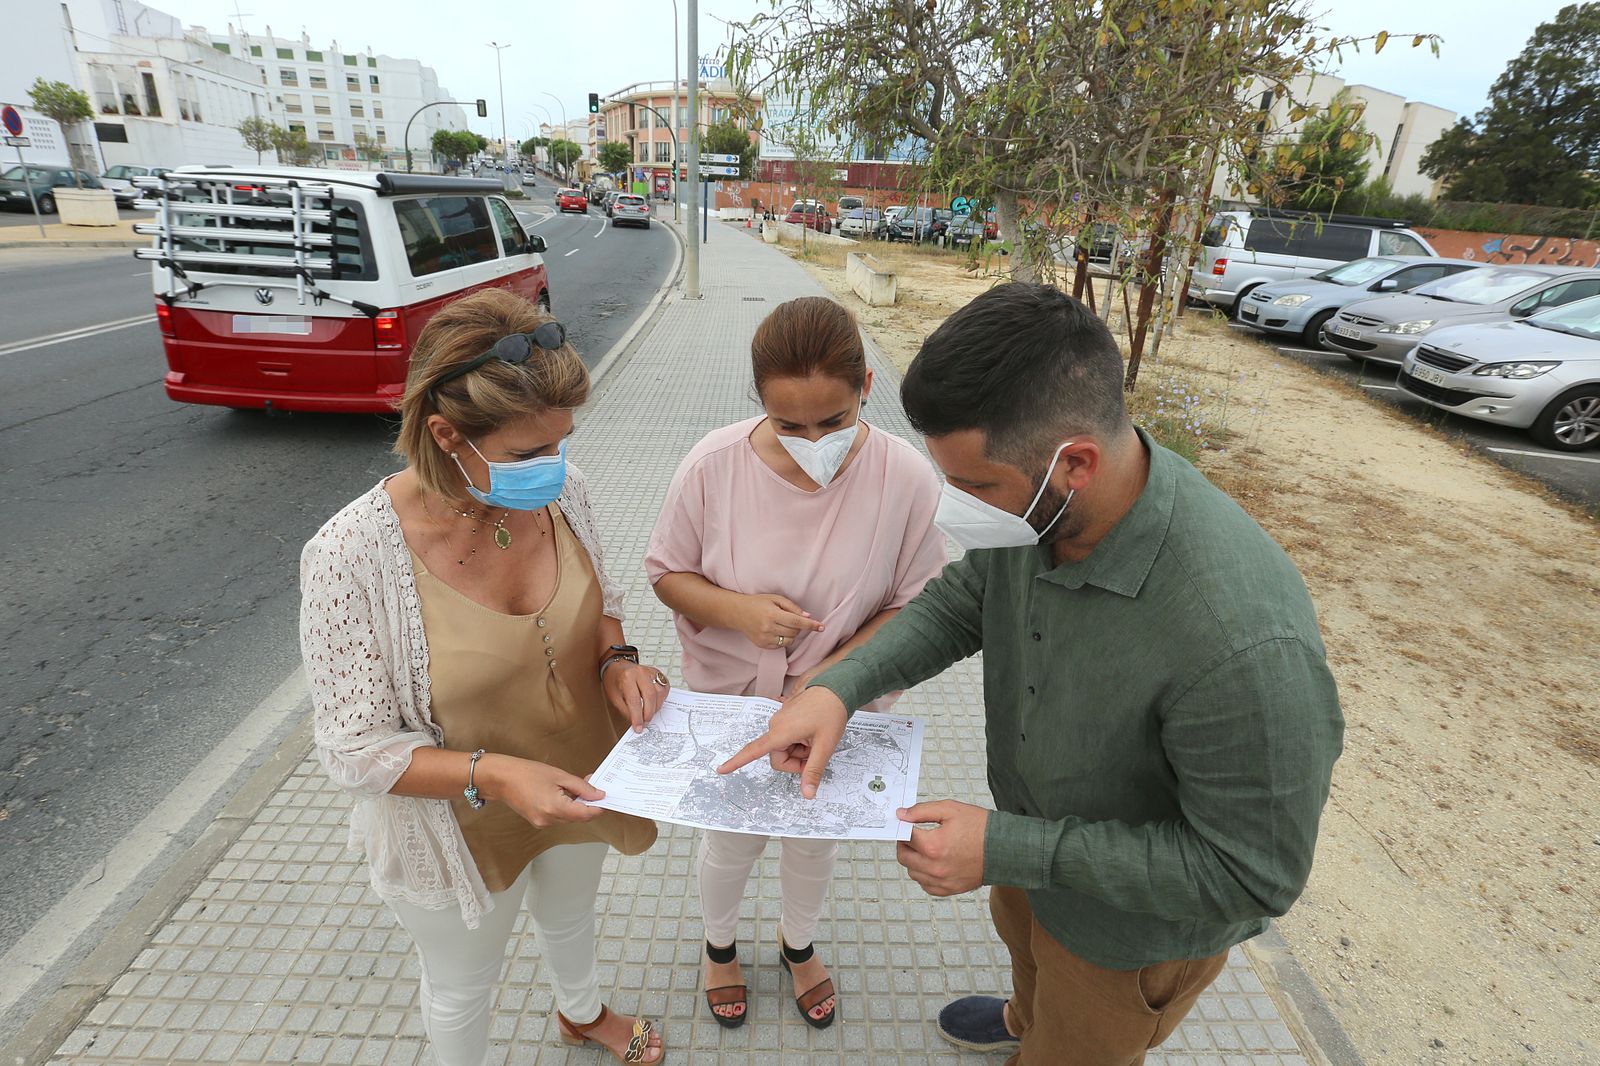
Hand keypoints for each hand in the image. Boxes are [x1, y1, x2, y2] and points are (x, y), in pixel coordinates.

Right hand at [485, 755, 604, 827]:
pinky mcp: (538, 822)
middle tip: (591, 785)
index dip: (598, 807)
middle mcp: (549, 820)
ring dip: (576, 805)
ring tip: (574, 787)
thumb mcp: (559, 776)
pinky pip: (558, 817)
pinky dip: (565, 807)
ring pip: (569, 818)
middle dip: (587, 803)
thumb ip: (581, 787)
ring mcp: (542, 823)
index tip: (605, 798)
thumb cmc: (527, 773)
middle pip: (578, 817)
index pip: (586, 815)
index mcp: (555, 808)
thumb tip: (598, 795)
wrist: (501, 779)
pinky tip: (562, 794)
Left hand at [604, 660, 670, 731]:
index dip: (637, 716)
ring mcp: (650, 671)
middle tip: (645, 723)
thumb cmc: (615, 681)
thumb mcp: (614, 698)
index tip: (638, 727)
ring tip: (649, 713)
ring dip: (656, 707)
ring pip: (660, 692)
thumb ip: (626, 711)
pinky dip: (662, 698)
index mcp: (627, 677)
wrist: (618, 667)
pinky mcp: (657, 673)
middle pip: (650, 696)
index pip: (634, 700)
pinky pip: (664, 688)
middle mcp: (640, 672)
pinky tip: (655, 703)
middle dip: (649, 713)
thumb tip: (638, 723)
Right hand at [717, 686, 847, 798]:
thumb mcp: (825, 746)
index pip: (754, 751)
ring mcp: (780, 720)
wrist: (836, 687)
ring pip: (784, 749)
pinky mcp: (785, 717)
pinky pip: (787, 738)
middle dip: (796, 761)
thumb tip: (807, 795)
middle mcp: (775, 725)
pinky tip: (812, 732)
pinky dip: (800, 741)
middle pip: (778, 757)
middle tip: (816, 751)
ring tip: (815, 739)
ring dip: (799, 750)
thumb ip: (813, 771)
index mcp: (780, 732)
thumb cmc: (831, 713)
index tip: (721, 770)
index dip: (737, 762)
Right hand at [732, 593, 824, 650]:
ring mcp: (765, 639)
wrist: (737, 612)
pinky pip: (781, 645)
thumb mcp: (775, 599)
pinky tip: (776, 630)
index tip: (822, 627)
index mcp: (772, 614)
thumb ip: (792, 607)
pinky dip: (783, 639)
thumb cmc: (758, 603)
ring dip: (792, 633)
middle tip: (791, 618)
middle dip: (798, 626)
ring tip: (782, 624)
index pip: (797, 621)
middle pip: (795, 632)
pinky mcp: (762, 645)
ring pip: (789, 640)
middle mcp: (768, 628)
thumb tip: (808, 616)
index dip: (811, 625)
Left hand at [896, 800, 989, 895]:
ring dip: (914, 860)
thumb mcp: (950, 809)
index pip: (904, 836)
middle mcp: (935, 867)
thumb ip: (921, 811)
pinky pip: (925, 885)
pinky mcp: (949, 889)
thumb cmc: (981, 828)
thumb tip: (902, 815)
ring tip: (926, 848)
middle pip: (904, 856)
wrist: (1005, 848)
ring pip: (912, 872)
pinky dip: (924, 875)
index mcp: (933, 845)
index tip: (905, 823)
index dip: (903, 827)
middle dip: (904, 843)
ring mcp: (942, 881)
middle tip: (913, 835)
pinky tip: (933, 863)